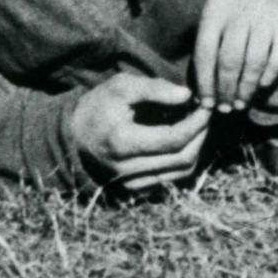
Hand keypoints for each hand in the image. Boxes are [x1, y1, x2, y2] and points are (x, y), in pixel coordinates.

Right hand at [61, 72, 209, 195]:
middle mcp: (127, 170)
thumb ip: (154, 89)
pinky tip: (181, 141)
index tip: (206, 106)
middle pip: (183, 158)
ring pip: (181, 172)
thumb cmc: (98, 106)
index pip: (175, 139)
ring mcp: (131, 184)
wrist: (72, 136)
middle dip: (201, 135)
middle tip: (205, 115)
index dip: (197, 123)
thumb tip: (187, 96)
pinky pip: (171, 178)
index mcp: (122, 143)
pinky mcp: (134, 190)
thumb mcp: (121, 86)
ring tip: (195, 126)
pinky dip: (183, 159)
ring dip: (195, 148)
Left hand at [191, 0, 277, 112]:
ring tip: (241, 103)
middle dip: (226, 90)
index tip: (207, 104)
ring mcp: (267, 16)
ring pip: (253, 63)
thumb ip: (208, 47)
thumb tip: (200, 93)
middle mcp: (241, 10)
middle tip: (226, 107)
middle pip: (229, 60)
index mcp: (216, 8)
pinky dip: (268, 77)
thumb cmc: (236, 9)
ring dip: (246, 89)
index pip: (205, 52)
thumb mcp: (217, 16)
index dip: (204, 83)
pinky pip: (277, 59)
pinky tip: (261, 86)